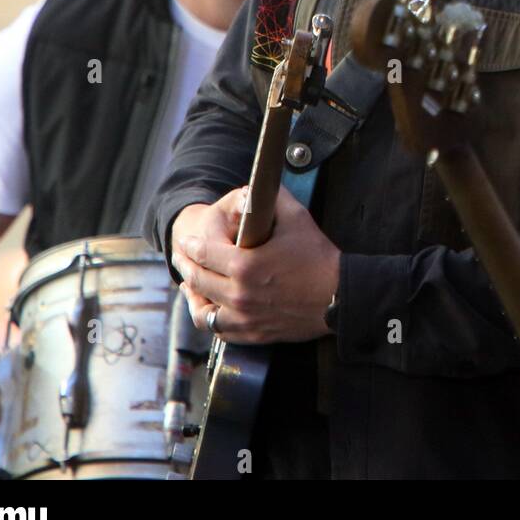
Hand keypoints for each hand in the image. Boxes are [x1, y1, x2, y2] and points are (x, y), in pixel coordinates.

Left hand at [171, 187, 339, 344]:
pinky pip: (218, 329)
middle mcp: (239, 294)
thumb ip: (273, 199)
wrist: (339, 297)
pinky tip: (209, 308)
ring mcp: (244, 317)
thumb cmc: (319, 258)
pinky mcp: (253, 333)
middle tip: (181, 258)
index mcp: (245, 265)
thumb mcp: (297, 219)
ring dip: (193, 295)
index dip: (191, 245)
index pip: (203, 252)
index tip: (187, 240)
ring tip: (190, 285)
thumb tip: (257, 186)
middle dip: (185, 266)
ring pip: (202, 309)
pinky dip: (209, 317)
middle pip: (198, 279)